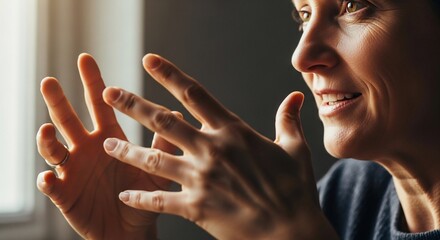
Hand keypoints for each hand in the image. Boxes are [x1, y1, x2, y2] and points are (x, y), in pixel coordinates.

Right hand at [36, 54, 175, 238]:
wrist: (131, 230)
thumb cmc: (143, 197)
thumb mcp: (155, 169)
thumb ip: (164, 145)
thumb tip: (180, 116)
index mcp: (109, 138)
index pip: (99, 105)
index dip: (93, 83)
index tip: (86, 59)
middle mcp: (88, 149)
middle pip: (69, 119)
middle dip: (58, 100)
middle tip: (50, 81)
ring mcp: (73, 170)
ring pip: (53, 148)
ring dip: (47, 139)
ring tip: (47, 130)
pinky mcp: (65, 193)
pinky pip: (51, 185)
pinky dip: (47, 181)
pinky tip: (48, 178)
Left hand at [102, 54, 336, 238]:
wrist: (291, 232)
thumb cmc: (295, 190)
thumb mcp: (295, 149)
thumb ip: (288, 120)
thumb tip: (296, 97)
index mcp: (233, 132)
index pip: (195, 94)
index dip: (169, 74)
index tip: (149, 60)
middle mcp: (212, 150)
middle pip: (164, 121)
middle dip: (133, 105)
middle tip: (109, 93)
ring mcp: (201, 179)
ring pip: (154, 159)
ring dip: (127, 151)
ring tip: (108, 145)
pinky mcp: (196, 207)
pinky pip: (160, 201)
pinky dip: (141, 198)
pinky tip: (125, 194)